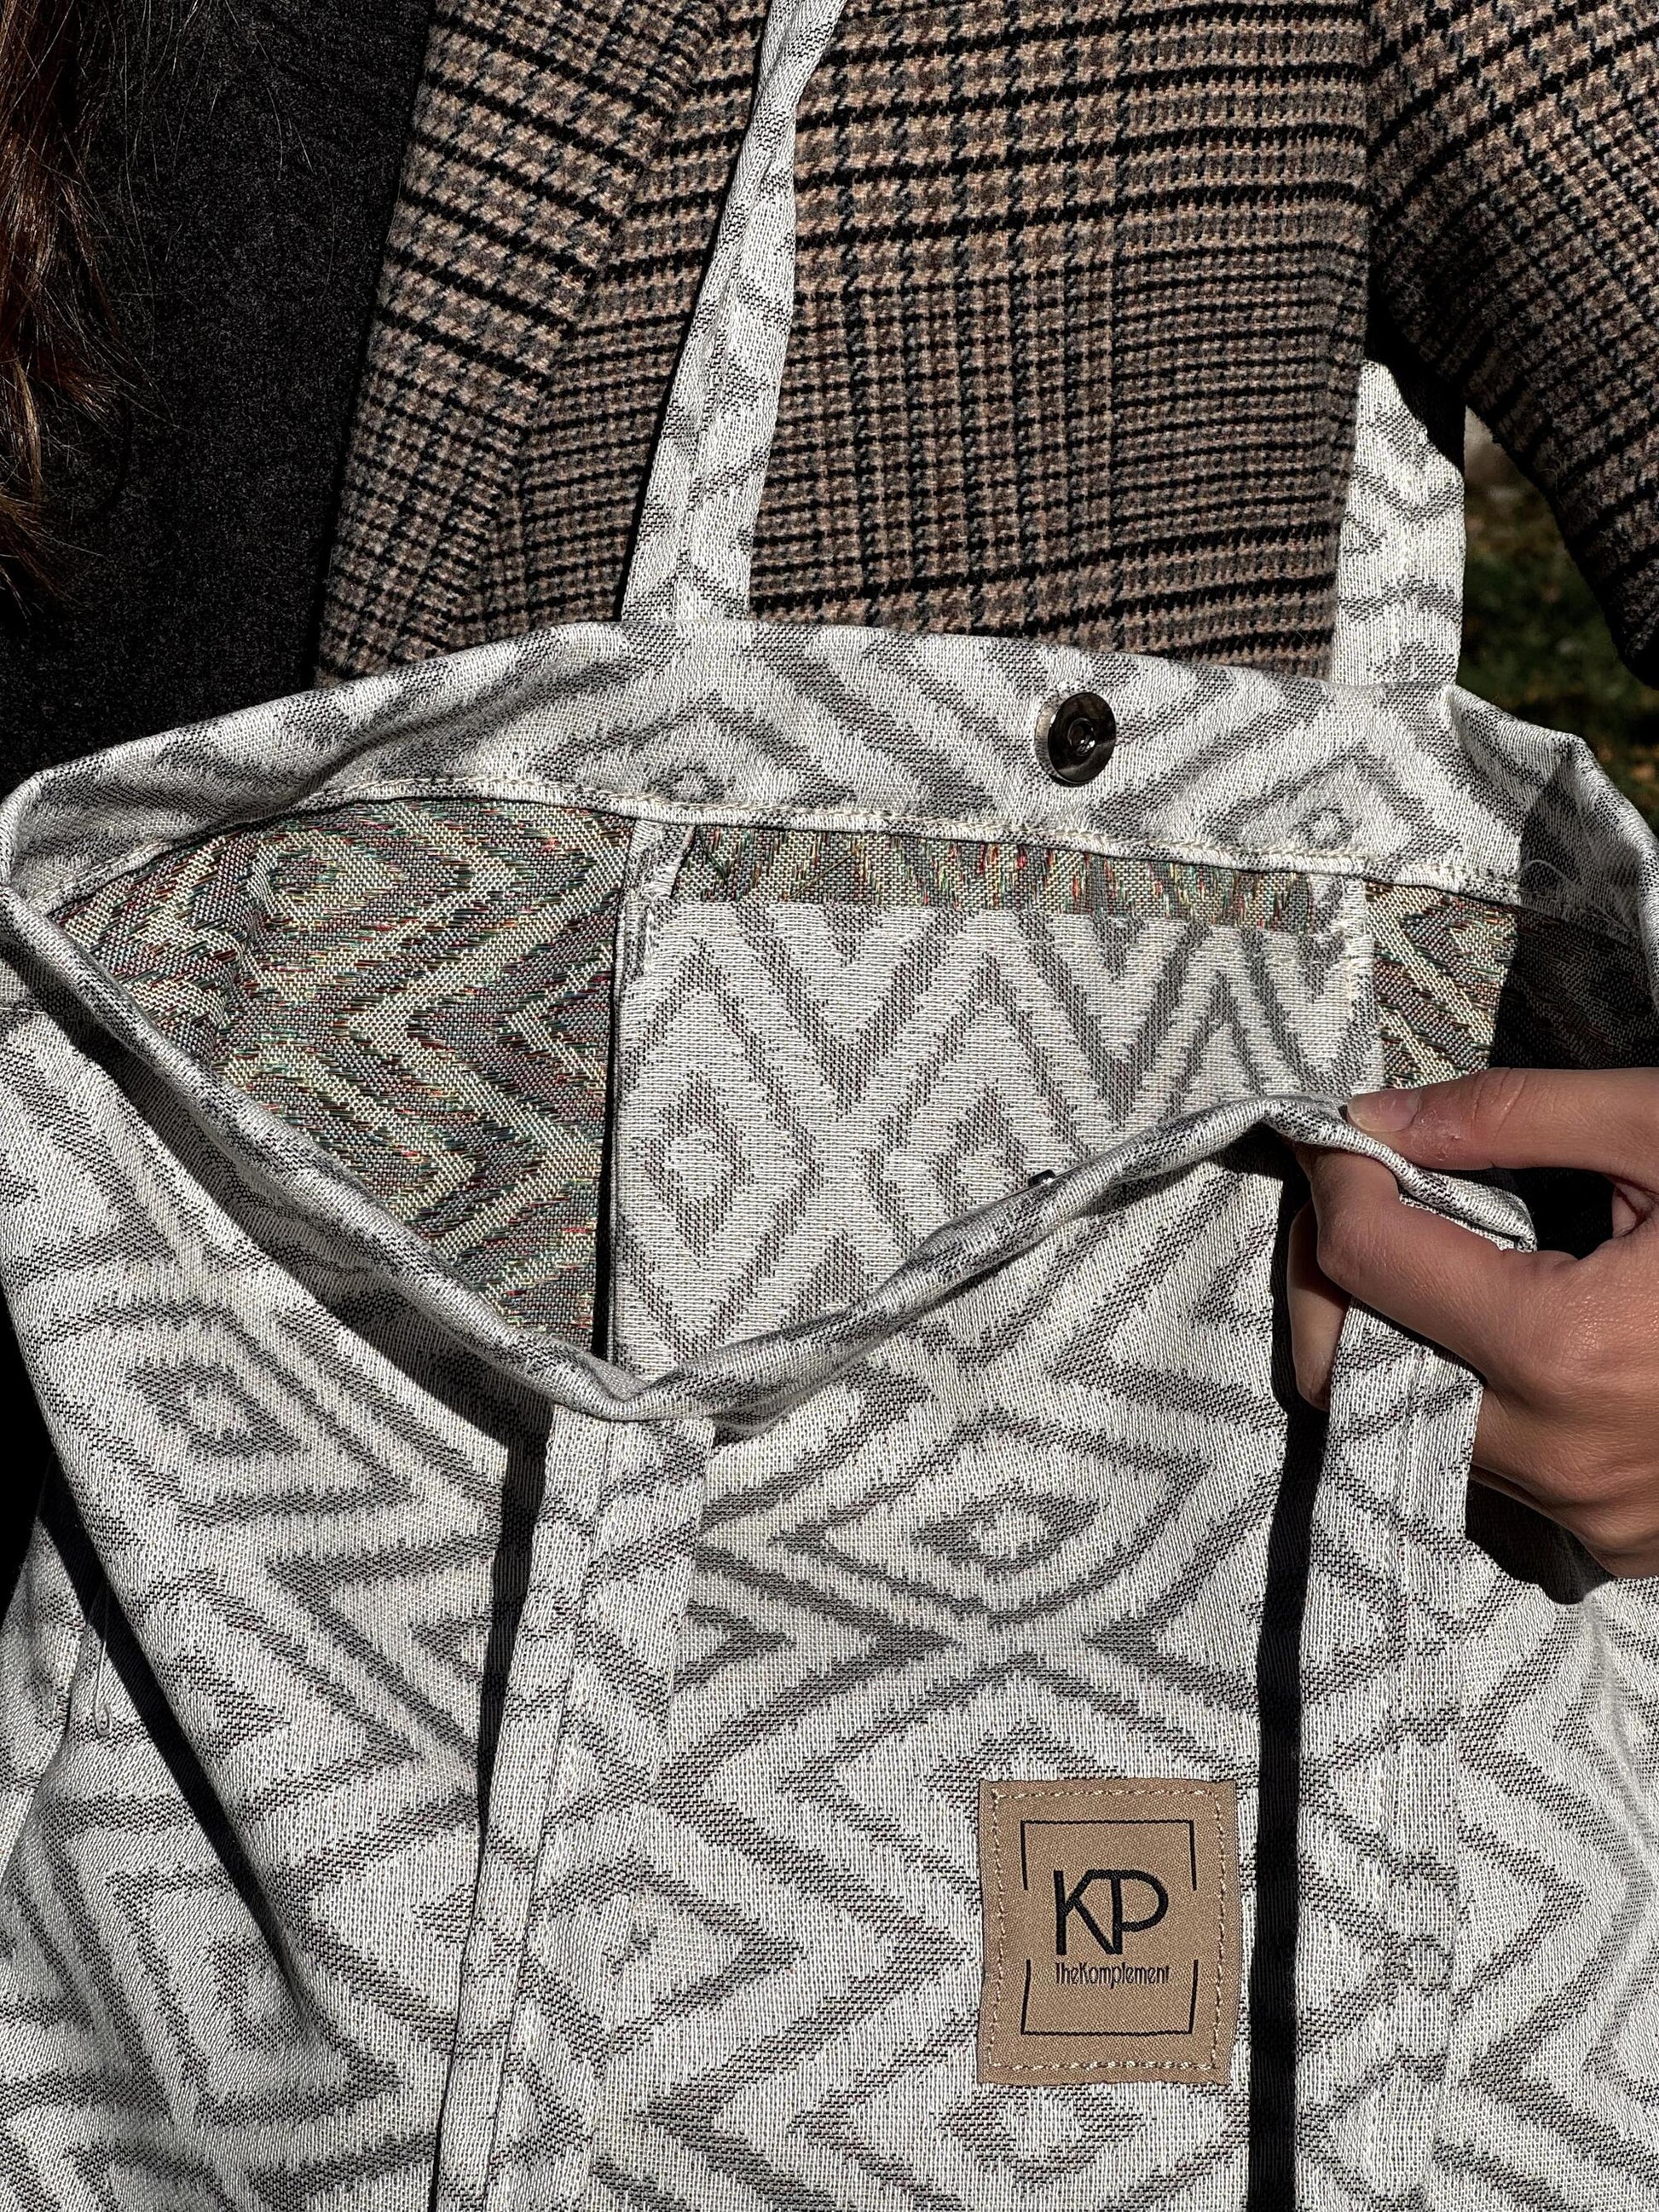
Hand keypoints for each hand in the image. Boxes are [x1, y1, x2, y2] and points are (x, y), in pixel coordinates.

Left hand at [1287, 1067, 1658, 1580]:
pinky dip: (1465, 1395)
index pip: (1368, 1265)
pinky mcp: (1625, 1541)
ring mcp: (1595, 1517)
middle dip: (1330, 1277)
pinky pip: (1492, 1469)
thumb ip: (1508, 1118)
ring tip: (1430, 1254)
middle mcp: (1564, 1460)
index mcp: (1567, 1353)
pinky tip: (1502, 1327)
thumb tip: (1378, 1120)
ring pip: (1411, 1429)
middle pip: (1349, 1372)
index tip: (1337, 1138)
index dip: (1335, 1186)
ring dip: (1391, 1339)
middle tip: (1355, 1199)